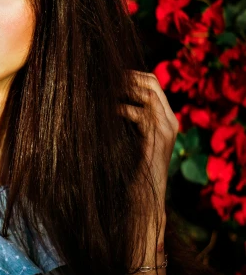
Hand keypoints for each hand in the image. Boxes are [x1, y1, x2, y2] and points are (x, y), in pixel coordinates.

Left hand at [117, 70, 178, 218]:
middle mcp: (170, 121)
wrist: (145, 199)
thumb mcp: (132, 139)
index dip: (132, 75)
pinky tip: (107, 112)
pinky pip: (141, 114)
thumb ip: (129, 120)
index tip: (110, 75)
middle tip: (105, 78)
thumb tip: (108, 99)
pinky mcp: (158, 140)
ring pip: (149, 93)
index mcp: (165, 119)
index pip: (153, 83)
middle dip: (128, 77)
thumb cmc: (133, 171)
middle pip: (152, 82)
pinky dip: (122, 109)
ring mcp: (167, 130)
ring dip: (124, 89)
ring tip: (104, 91)